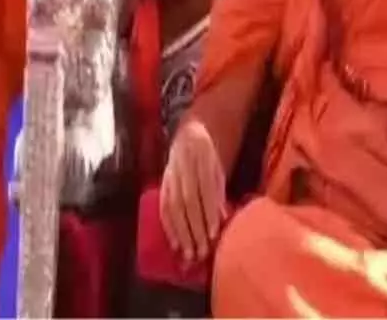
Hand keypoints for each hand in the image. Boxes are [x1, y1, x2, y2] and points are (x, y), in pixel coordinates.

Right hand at [159, 116, 225, 262]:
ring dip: (181, 232)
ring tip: (189, 253)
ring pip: (174, 206)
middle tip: (202, 251)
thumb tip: (223, 219)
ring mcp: (171, 175)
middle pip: (188, 201)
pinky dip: (168, 226)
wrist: (187, 134)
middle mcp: (184, 166)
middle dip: (195, 228)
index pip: (205, 189)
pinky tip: (175, 243)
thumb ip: (219, 192)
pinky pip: (163, 207)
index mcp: (202, 158)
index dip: (208, 212)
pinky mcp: (162, 183)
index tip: (213, 234)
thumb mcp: (218, 168)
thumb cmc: (208, 157)